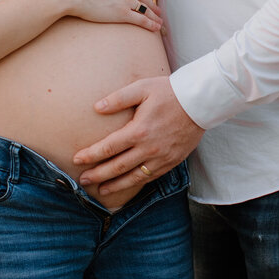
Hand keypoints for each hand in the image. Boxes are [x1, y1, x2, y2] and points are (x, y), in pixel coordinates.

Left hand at [73, 77, 204, 193]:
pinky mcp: (172, 161)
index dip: (91, 155)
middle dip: (98, 175)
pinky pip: (150, 177)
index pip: (109, 147)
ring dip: (115, 185)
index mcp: (139, 130)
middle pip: (118, 167)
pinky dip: (136, 183)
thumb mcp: (142, 88)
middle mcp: (149, 148)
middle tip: (83, 180)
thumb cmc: (170, 92)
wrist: (201, 102)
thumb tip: (96, 107)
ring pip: (134, 177)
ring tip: (101, 190)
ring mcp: (161, 157)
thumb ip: (118, 98)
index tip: (77, 159)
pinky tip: (126, 185)